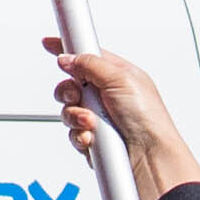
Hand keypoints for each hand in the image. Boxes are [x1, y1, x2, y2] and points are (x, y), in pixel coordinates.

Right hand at [47, 41, 199, 199]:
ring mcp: (98, 118)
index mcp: (115, 76)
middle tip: (76, 94)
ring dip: (75, 115)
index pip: (86, 57)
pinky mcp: (92, 139)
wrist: (149, 155)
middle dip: (68, 90)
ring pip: (68, 110)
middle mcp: (105, 96)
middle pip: (71, 85)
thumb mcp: (121, 78)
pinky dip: (79, 134)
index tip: (50, 43)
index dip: (67, 50)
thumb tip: (68, 58)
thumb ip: (90, 64)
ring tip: (90, 121)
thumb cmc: (148, 117)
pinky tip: (91, 137)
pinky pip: (73, 133)